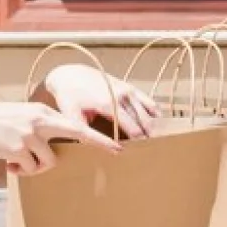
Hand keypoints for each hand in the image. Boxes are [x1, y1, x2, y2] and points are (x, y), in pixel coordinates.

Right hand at [0, 100, 121, 175]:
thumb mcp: (21, 119)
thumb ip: (39, 131)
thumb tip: (53, 155)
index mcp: (42, 111)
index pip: (75, 124)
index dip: (97, 136)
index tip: (117, 145)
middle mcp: (40, 121)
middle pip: (77, 134)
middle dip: (99, 143)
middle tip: (118, 153)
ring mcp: (30, 135)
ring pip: (48, 162)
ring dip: (35, 167)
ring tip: (17, 161)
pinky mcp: (18, 149)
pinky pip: (29, 169)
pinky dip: (20, 171)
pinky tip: (7, 162)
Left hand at [36, 63, 159, 139]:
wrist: (69, 74)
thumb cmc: (69, 98)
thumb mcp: (74, 119)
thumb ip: (91, 136)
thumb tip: (110, 150)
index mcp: (109, 104)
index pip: (132, 128)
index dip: (137, 141)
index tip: (140, 151)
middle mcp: (121, 95)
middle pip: (142, 119)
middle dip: (147, 134)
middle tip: (151, 148)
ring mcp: (126, 89)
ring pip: (146, 109)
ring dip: (151, 123)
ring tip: (155, 136)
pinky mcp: (126, 85)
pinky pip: (145, 98)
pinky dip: (152, 108)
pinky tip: (156, 117)